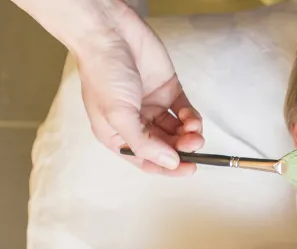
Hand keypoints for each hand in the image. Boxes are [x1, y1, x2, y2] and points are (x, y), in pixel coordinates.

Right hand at [74, 2, 203, 174]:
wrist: (108, 32)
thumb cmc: (103, 71)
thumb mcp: (118, 114)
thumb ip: (145, 143)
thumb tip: (170, 163)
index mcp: (117, 134)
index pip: (146, 160)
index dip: (168, 168)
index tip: (188, 169)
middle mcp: (135, 123)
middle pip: (166, 147)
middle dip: (182, 149)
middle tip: (194, 146)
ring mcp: (152, 106)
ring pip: (178, 131)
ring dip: (190, 135)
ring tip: (194, 131)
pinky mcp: (167, 90)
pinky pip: (185, 112)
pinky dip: (192, 118)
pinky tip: (190, 118)